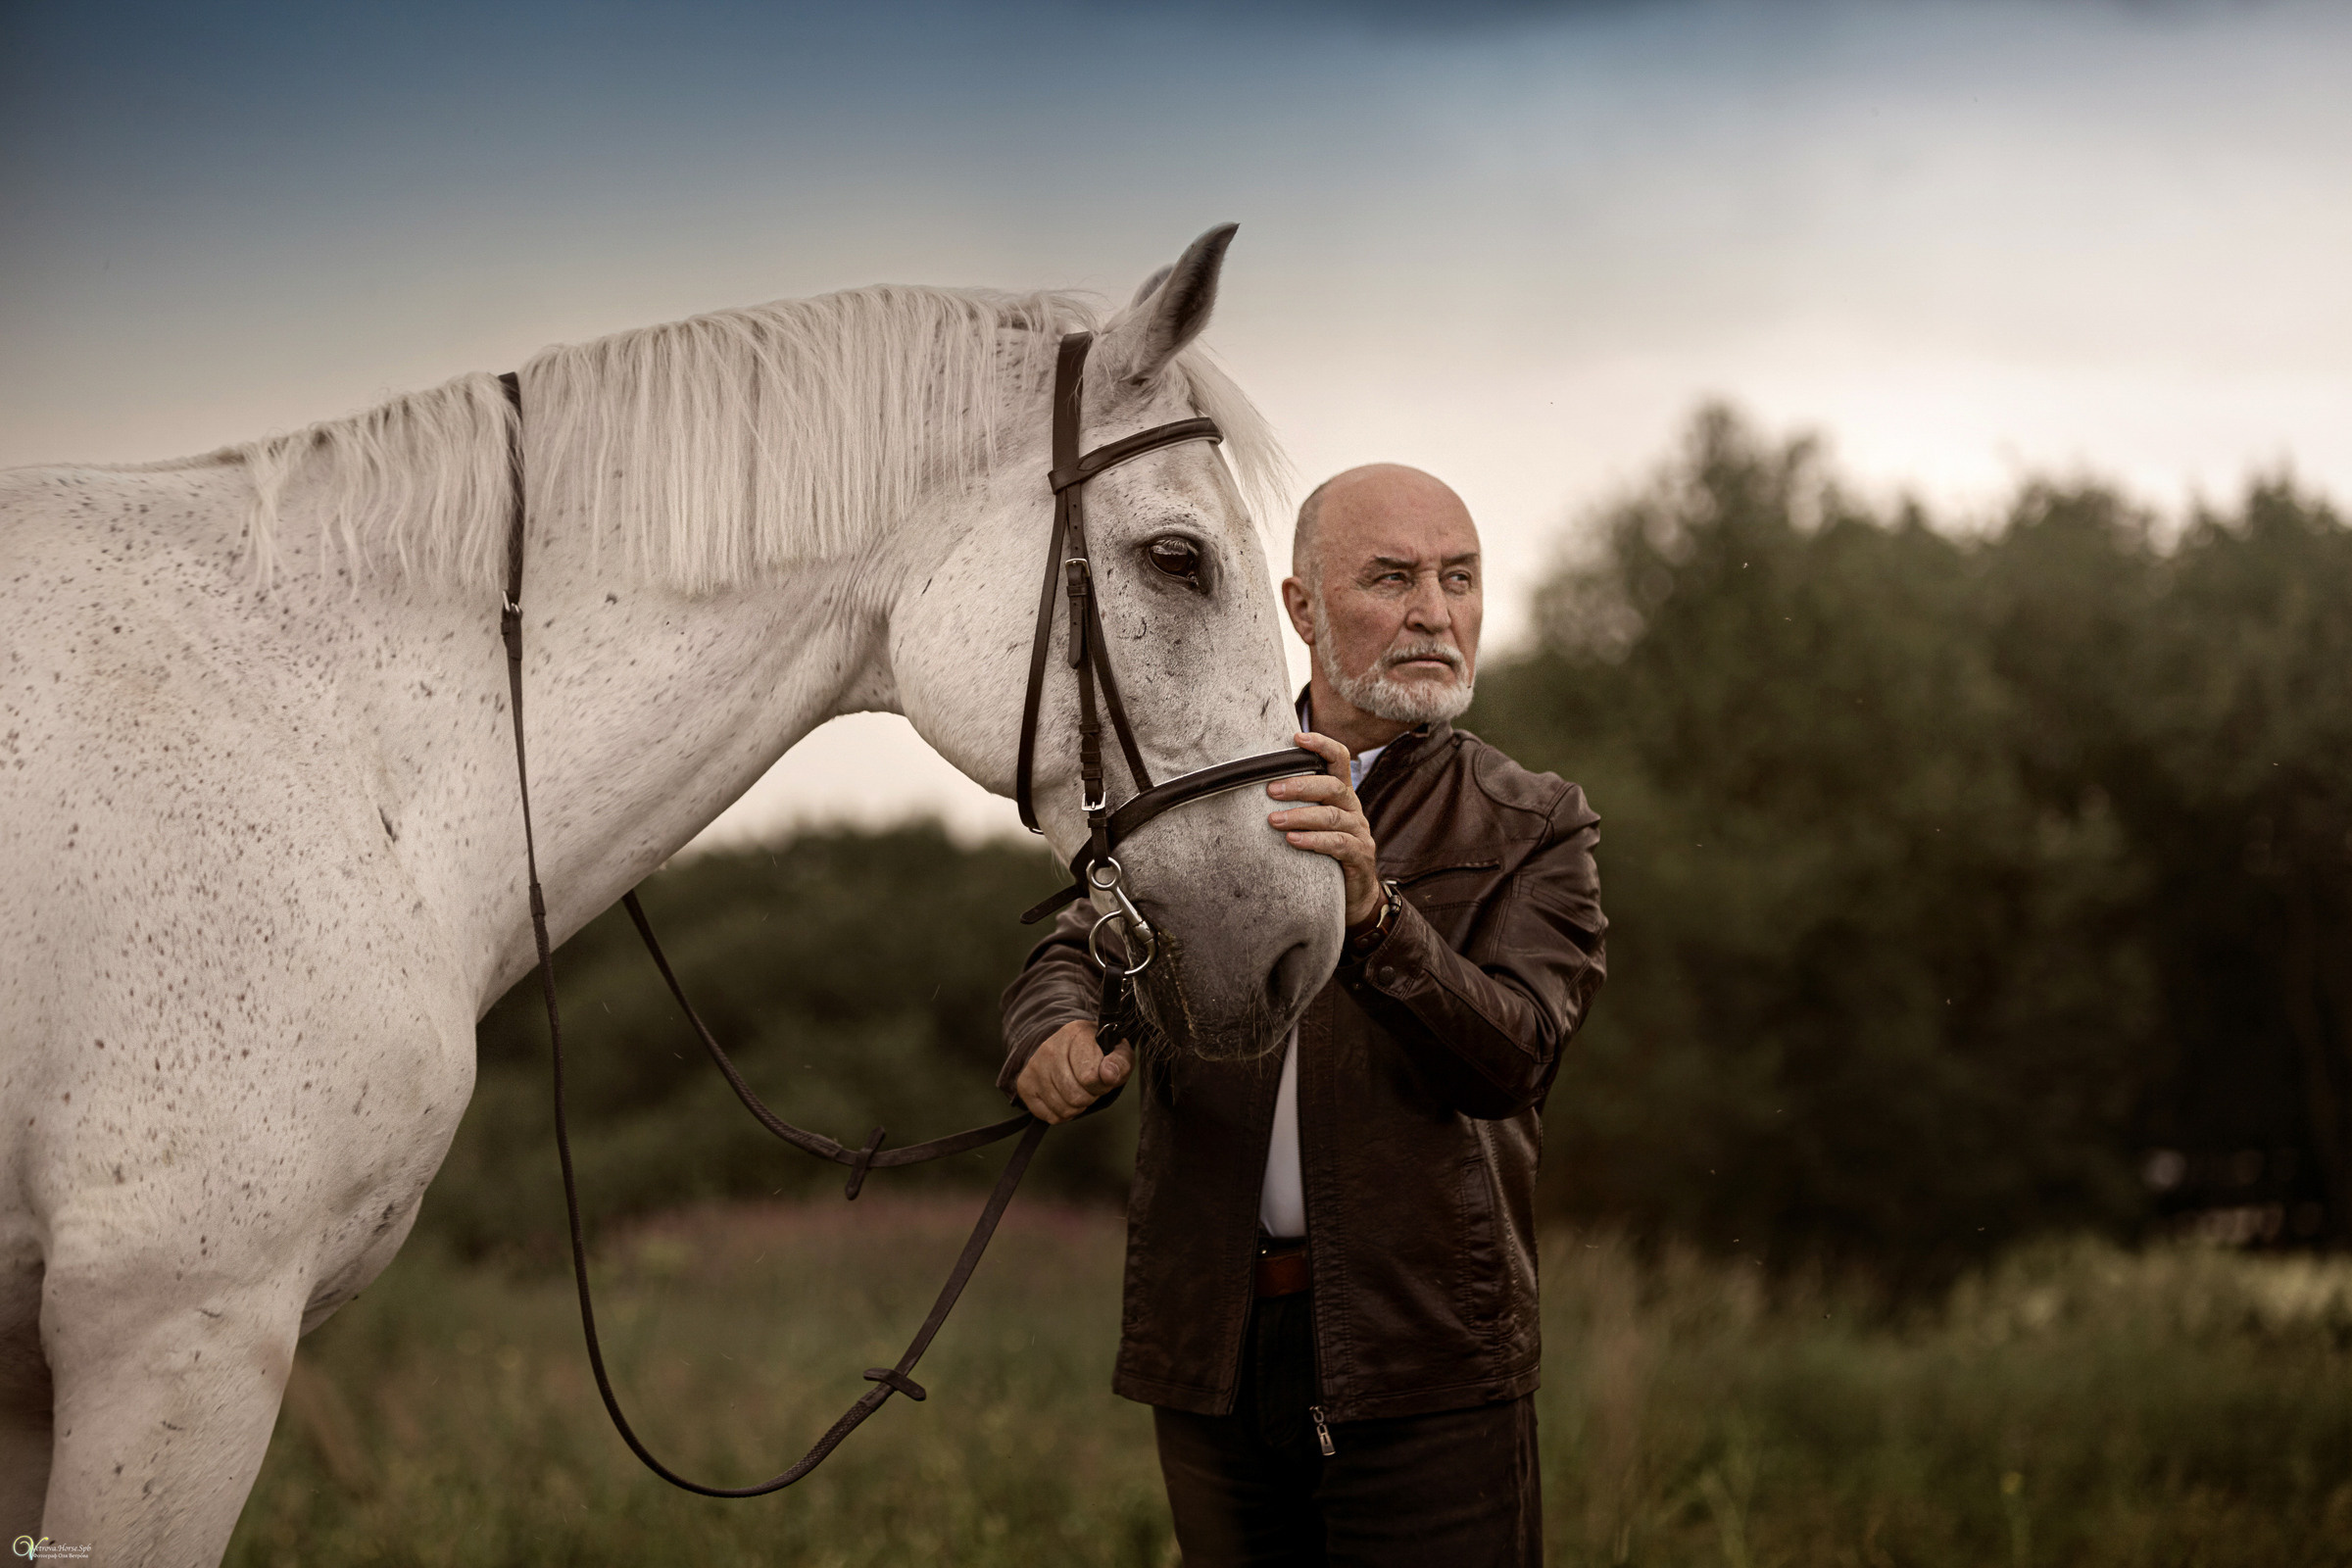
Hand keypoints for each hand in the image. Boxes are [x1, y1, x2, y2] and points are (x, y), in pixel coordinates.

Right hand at [1015, 1020, 1132, 1123]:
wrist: (1066, 1047)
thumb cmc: (1097, 1053)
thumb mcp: (1117, 1052)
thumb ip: (1120, 1062)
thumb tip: (1108, 1075)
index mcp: (1075, 1034)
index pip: (1090, 1077)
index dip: (1103, 1084)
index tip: (1104, 1076)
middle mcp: (1049, 1048)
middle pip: (1076, 1097)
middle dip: (1091, 1096)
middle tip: (1091, 1085)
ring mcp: (1034, 1067)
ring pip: (1064, 1109)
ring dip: (1078, 1106)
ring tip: (1079, 1089)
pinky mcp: (1024, 1085)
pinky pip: (1050, 1116)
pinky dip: (1063, 1113)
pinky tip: (1065, 1096)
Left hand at [1269, 732, 1382, 926]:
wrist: (1355, 894)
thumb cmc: (1326, 851)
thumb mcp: (1315, 822)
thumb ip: (1297, 803)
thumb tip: (1256, 784)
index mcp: (1341, 794)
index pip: (1338, 759)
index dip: (1322, 745)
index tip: (1297, 737)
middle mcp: (1353, 809)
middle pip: (1332, 787)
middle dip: (1300, 786)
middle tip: (1270, 790)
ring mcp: (1359, 832)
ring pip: (1333, 816)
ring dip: (1301, 816)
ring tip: (1274, 821)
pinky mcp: (1359, 856)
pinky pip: (1339, 844)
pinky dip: (1314, 840)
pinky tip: (1293, 841)